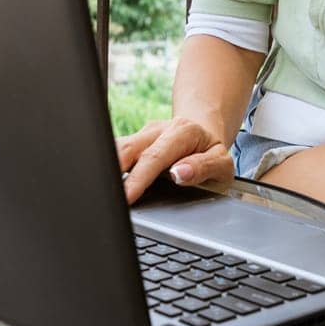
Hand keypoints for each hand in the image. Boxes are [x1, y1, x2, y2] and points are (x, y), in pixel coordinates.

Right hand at [116, 116, 233, 204]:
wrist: (205, 135)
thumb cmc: (212, 154)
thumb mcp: (222, 165)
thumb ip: (203, 167)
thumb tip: (180, 174)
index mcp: (183, 132)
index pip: (155, 156)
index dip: (139, 178)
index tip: (128, 196)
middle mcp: (159, 129)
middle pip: (128, 148)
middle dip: (114, 171)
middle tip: (106, 196)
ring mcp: (143, 135)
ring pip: (118, 148)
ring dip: (108, 168)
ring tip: (102, 192)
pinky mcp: (134, 143)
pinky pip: (117, 153)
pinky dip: (108, 168)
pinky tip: (105, 185)